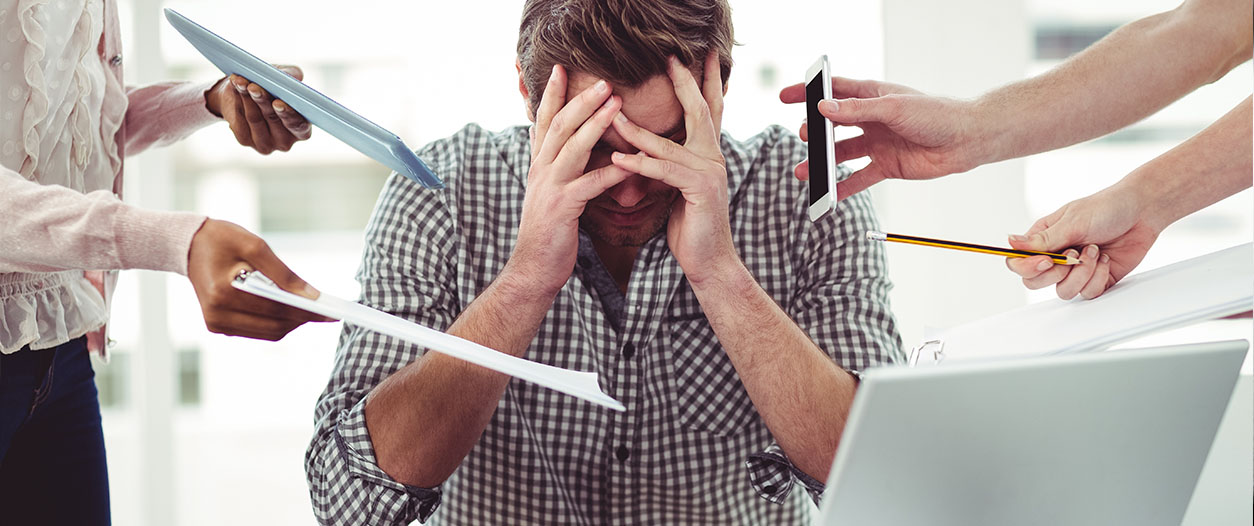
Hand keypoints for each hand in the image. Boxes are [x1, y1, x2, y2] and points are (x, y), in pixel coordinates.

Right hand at [187, 219, 333, 339]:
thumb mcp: (255, 245)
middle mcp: (217, 315)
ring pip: (268, 333)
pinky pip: (257, 331)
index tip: (332, 312)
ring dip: (292, 323)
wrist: (189, 245)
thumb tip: (312, 296)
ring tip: (311, 309)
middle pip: (274, 326)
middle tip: (326, 311)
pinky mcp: (218, 327)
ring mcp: (216, 324)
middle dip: (302, 319)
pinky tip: (289, 309)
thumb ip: (284, 273)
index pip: (275, 309)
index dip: (307, 311)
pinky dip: (276, 322)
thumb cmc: (223, 239)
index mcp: (223, 293)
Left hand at [205, 66, 312, 154]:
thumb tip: (291, 77)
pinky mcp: (245, 140)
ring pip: (254, 117)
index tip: (278, 102)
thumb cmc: (272, 87)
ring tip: (240, 80)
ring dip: (246, 96)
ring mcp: (265, 143)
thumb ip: (293, 76)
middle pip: (273, 119)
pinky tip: (236, 86)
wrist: (246, 96)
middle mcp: (285, 141)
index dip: (289, 114)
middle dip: (262, 100)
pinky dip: (237, 98)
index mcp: (302, 129)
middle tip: (253, 86)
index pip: (299, 125)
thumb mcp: (285, 78)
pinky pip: (240, 118)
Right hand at [509, 65, 632, 292]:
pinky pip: (590, 184)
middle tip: (604, 80)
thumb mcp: (548, 192)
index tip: (561, 69)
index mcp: (539, 165)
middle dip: (580, 100)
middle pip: (560, 126)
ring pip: (573, 148)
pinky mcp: (563, 208)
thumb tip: (559, 146)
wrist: (533, 268)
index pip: (544, 121)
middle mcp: (541, 171)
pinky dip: (612, 171)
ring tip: (617, 104)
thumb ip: (554, 167)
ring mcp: (550, 188)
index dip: (552, 95)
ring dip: (595, 123)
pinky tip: (631, 162)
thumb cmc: (548, 231)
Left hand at [610, 53, 736, 285]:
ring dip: (637, 130)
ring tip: (612, 114)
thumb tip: (645, 147)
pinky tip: (618, 158)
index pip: (706, 110)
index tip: (691, 56)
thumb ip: (668, 164)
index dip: (700, 82)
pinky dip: (639, 164)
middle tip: (671, 57)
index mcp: (708, 154)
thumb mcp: (677, 188)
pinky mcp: (699, 190)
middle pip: (700, 111)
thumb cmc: (690, 226)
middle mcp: (713, 157)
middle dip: (685, 82)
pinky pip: (664, 171)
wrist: (708, 261)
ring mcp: (710, 172)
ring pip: (669, 143)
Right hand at [778, 77, 986, 198]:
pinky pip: (859, 178)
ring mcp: (877, 144)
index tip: (785, 97)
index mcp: (872, 96)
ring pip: (841, 154)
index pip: (833, 92)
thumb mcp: (893, 108)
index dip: (808, 93)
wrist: (965, 141)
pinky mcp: (886, 166)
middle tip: (804, 137)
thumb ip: (857, 110)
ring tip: (804, 172)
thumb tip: (823, 109)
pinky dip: (842, 188)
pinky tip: (827, 195)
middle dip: (814, 132)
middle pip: (833, 126)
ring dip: (822, 163)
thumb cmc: (936, 114)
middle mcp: (871, 119)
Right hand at [1004, 184, 1159, 299]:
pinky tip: (1105, 259)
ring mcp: (1074, 271)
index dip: (1028, 267)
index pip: (1018, 262)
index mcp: (1043, 239)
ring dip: (1082, 273)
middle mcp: (1056, 256)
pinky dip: (1098, 277)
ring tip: (1095, 251)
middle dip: (1057, 273)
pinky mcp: (1095, 280)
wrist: (1142, 212)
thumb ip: (1043, 239)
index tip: (1048, 260)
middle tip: (1074, 256)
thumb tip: (1011, 243)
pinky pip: (1087, 293)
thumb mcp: (1073, 221)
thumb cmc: (1107, 208)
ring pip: (1063, 291)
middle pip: (1035, 282)